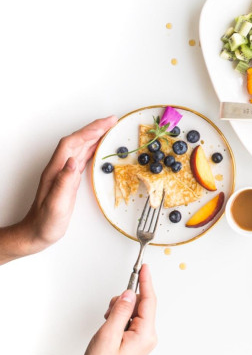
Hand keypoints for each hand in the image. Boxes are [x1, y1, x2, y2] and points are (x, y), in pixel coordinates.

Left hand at [0, 116, 116, 264]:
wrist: (36, 233)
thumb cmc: (45, 222)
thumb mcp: (56, 204)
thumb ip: (63, 182)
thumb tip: (72, 161)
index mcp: (56, 171)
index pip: (73, 143)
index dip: (89, 131)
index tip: (106, 123)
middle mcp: (59, 168)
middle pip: (77, 141)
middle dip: (95, 128)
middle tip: (113, 121)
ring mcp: (63, 173)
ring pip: (80, 147)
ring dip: (95, 136)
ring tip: (110, 129)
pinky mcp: (69, 179)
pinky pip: (83, 157)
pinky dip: (93, 148)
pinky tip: (100, 148)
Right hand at [82, 264, 157, 354]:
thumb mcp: (108, 336)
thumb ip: (120, 312)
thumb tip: (128, 293)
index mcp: (145, 334)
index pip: (148, 300)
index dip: (146, 282)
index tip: (145, 268)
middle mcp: (147, 335)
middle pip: (141, 304)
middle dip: (124, 302)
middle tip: (109, 312)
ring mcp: (142, 339)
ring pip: (134, 311)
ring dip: (120, 312)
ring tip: (107, 326)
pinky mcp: (135, 340)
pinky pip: (130, 320)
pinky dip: (119, 319)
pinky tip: (110, 328)